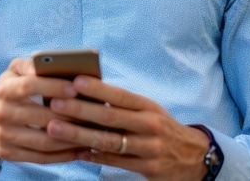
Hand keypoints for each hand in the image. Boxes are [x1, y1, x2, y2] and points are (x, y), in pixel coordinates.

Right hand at [0, 58, 89, 162]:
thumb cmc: (10, 91)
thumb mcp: (13, 73)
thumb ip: (31, 65)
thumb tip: (53, 63)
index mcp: (5, 89)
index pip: (30, 86)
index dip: (53, 87)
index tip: (75, 88)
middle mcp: (2, 113)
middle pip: (42, 117)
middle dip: (70, 116)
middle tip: (94, 114)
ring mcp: (4, 136)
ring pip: (45, 141)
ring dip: (72, 139)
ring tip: (92, 133)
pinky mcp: (9, 154)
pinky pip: (41, 158)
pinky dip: (64, 155)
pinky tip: (80, 149)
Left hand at [44, 75, 209, 179]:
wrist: (195, 157)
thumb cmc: (160, 128)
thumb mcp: (148, 111)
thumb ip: (122, 104)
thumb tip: (84, 91)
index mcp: (148, 106)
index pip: (120, 95)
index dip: (97, 88)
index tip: (74, 81)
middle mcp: (149, 126)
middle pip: (110, 117)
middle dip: (80, 110)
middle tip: (54, 104)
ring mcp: (149, 148)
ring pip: (108, 141)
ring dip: (79, 135)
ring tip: (55, 129)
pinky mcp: (147, 168)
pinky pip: (115, 162)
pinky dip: (93, 156)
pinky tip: (74, 151)